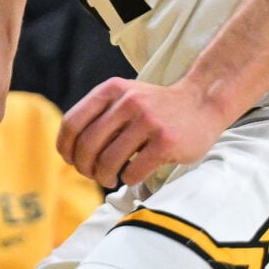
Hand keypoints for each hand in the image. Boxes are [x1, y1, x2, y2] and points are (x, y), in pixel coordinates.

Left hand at [57, 78, 235, 189]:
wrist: (203, 102)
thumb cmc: (157, 107)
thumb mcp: (125, 96)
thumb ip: (99, 113)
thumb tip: (69, 151)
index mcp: (112, 89)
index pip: (72, 123)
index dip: (66, 147)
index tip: (71, 160)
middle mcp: (129, 102)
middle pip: (88, 145)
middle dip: (84, 167)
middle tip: (92, 174)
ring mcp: (149, 121)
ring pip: (109, 161)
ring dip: (104, 177)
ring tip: (110, 179)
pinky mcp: (166, 141)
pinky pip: (134, 171)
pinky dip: (128, 179)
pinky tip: (133, 176)